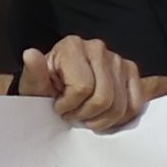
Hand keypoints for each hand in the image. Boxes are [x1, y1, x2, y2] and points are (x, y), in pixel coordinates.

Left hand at [23, 37, 150, 130]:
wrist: (58, 87)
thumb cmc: (46, 88)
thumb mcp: (33, 86)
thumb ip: (33, 73)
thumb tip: (31, 55)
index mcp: (72, 46)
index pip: (82, 89)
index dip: (69, 106)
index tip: (58, 106)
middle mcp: (97, 48)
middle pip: (103, 99)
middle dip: (86, 115)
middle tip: (73, 114)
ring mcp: (117, 59)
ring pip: (119, 105)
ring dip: (101, 120)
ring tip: (86, 114)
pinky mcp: (130, 71)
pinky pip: (135, 103)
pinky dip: (120, 118)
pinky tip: (104, 116)